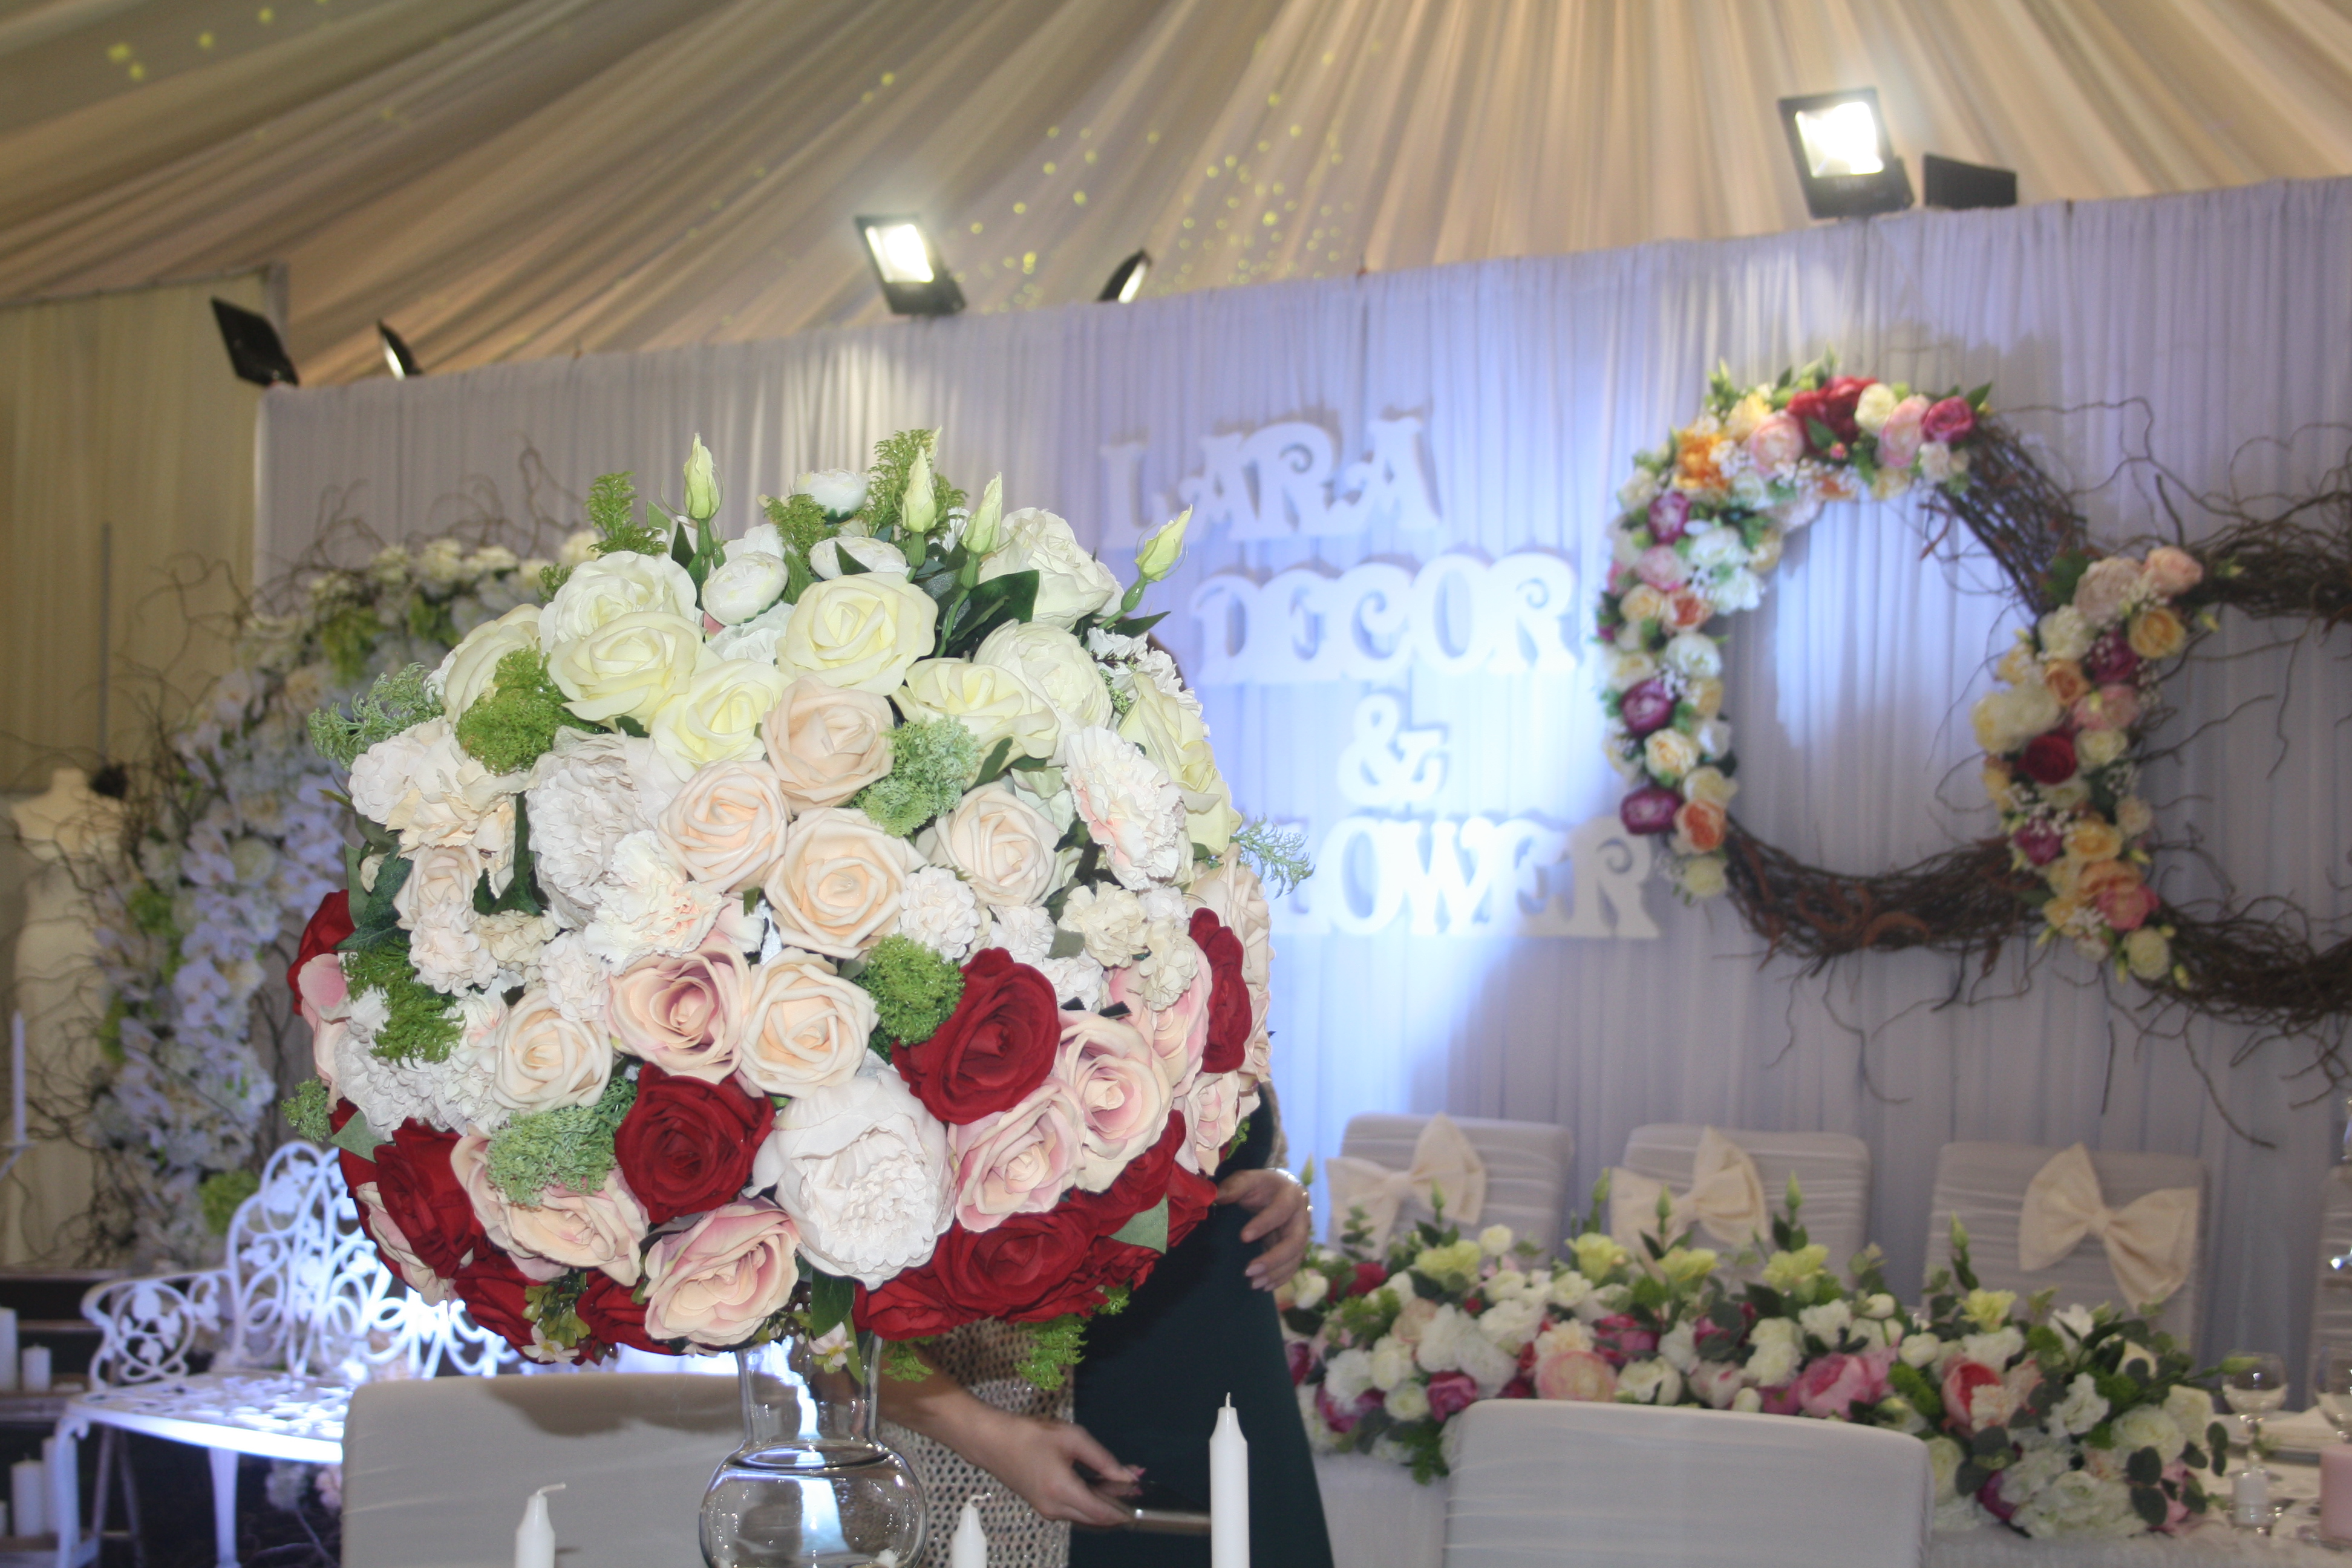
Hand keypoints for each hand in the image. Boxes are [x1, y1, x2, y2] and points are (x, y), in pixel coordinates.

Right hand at [959, 1408, 1137, 1527]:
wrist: (991, 1441)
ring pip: (1085, 1518)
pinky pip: (1073, 1512)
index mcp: (1062, 1491)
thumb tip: (1128, 1476)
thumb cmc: (1029, 1435)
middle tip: (1135, 1489)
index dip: (1125, 1510)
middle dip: (1118, 1508)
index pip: (1102, 1513)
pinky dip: (1089, 1503)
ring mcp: (1047, 1511)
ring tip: (1120, 1485)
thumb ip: (1103, 1459)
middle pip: (1096, 1520)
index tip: (1144, 1501)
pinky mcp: (1043, 1507)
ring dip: (1104, 1506)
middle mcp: (1054, 1509)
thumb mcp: (1072, 1438)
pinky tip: (1099, 1486)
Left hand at [1218, 1166, 1309, 1289]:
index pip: (1281, 1211)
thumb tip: (1216, 1196)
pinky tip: (1264, 1287)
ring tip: (1254, 1283)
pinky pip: (1293, 1266)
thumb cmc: (1260, 1186)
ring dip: (1276, 1273)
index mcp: (1291, 1195)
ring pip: (1295, 1258)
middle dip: (1274, 1258)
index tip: (1243, 1237)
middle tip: (1249, 1271)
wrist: (1277, 1192)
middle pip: (1295, 1241)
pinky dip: (1280, 1278)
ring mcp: (1302, 1234)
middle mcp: (1301, 1216)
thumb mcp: (1247, 1179)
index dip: (1264, 1224)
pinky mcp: (1297, 1248)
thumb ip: (1234, 1186)